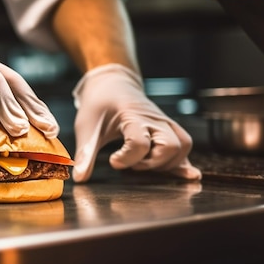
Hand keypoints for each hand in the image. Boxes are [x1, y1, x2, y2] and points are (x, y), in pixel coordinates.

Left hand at [71, 63, 201, 181]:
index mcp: (132, 116)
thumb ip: (85, 154)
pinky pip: (184, 146)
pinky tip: (182, 175)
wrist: (112, 84)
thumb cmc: (99, 104)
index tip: (113, 162)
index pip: (140, 142)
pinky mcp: (168, 129)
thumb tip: (79, 178)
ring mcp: (164, 123)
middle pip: (171, 146)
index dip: (127, 158)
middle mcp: (154, 119)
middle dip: (153, 163)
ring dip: (168, 163)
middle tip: (133, 164)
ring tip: (144, 164)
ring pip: (183, 146)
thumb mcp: (87, 127)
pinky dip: (181, 162)